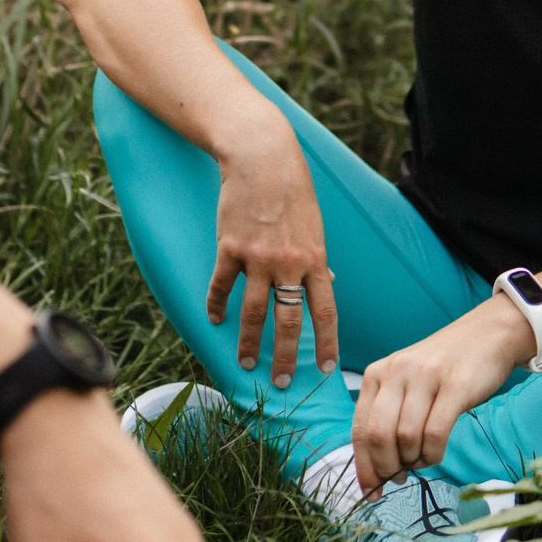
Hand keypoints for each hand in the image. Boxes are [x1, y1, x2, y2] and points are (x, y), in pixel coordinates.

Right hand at [207, 124, 336, 388]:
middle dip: (284, 358)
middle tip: (279, 384)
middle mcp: (288, 264)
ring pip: (254, 313)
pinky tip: (214, 319)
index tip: (325, 369)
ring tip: (246, 363)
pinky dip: (216, 305)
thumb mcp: (316, 225)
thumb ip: (317, 259)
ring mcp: (257, 257)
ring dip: (248, 343)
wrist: (261, 158)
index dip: (326, 343)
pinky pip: (222, 285)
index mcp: (315, 259)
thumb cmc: (293, 189)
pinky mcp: (230, 248)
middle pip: (288, 322)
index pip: (325, 312)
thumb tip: (327, 285)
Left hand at [351, 297, 533, 494]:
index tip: (369, 490)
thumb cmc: (442, 368)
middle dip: (386, 467)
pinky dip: (433, 454)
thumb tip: (376, 468)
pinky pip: (435, 433)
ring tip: (421, 460)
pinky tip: (436, 454)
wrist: (487, 335)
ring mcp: (426, 377)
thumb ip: (387, 416)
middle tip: (399, 478)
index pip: (360, 428)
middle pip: (378, 436)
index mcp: (377, 373)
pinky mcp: (455, 386)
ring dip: (413, 461)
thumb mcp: (404, 382)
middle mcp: (396, 372)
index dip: (363, 466)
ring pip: (406, 437)